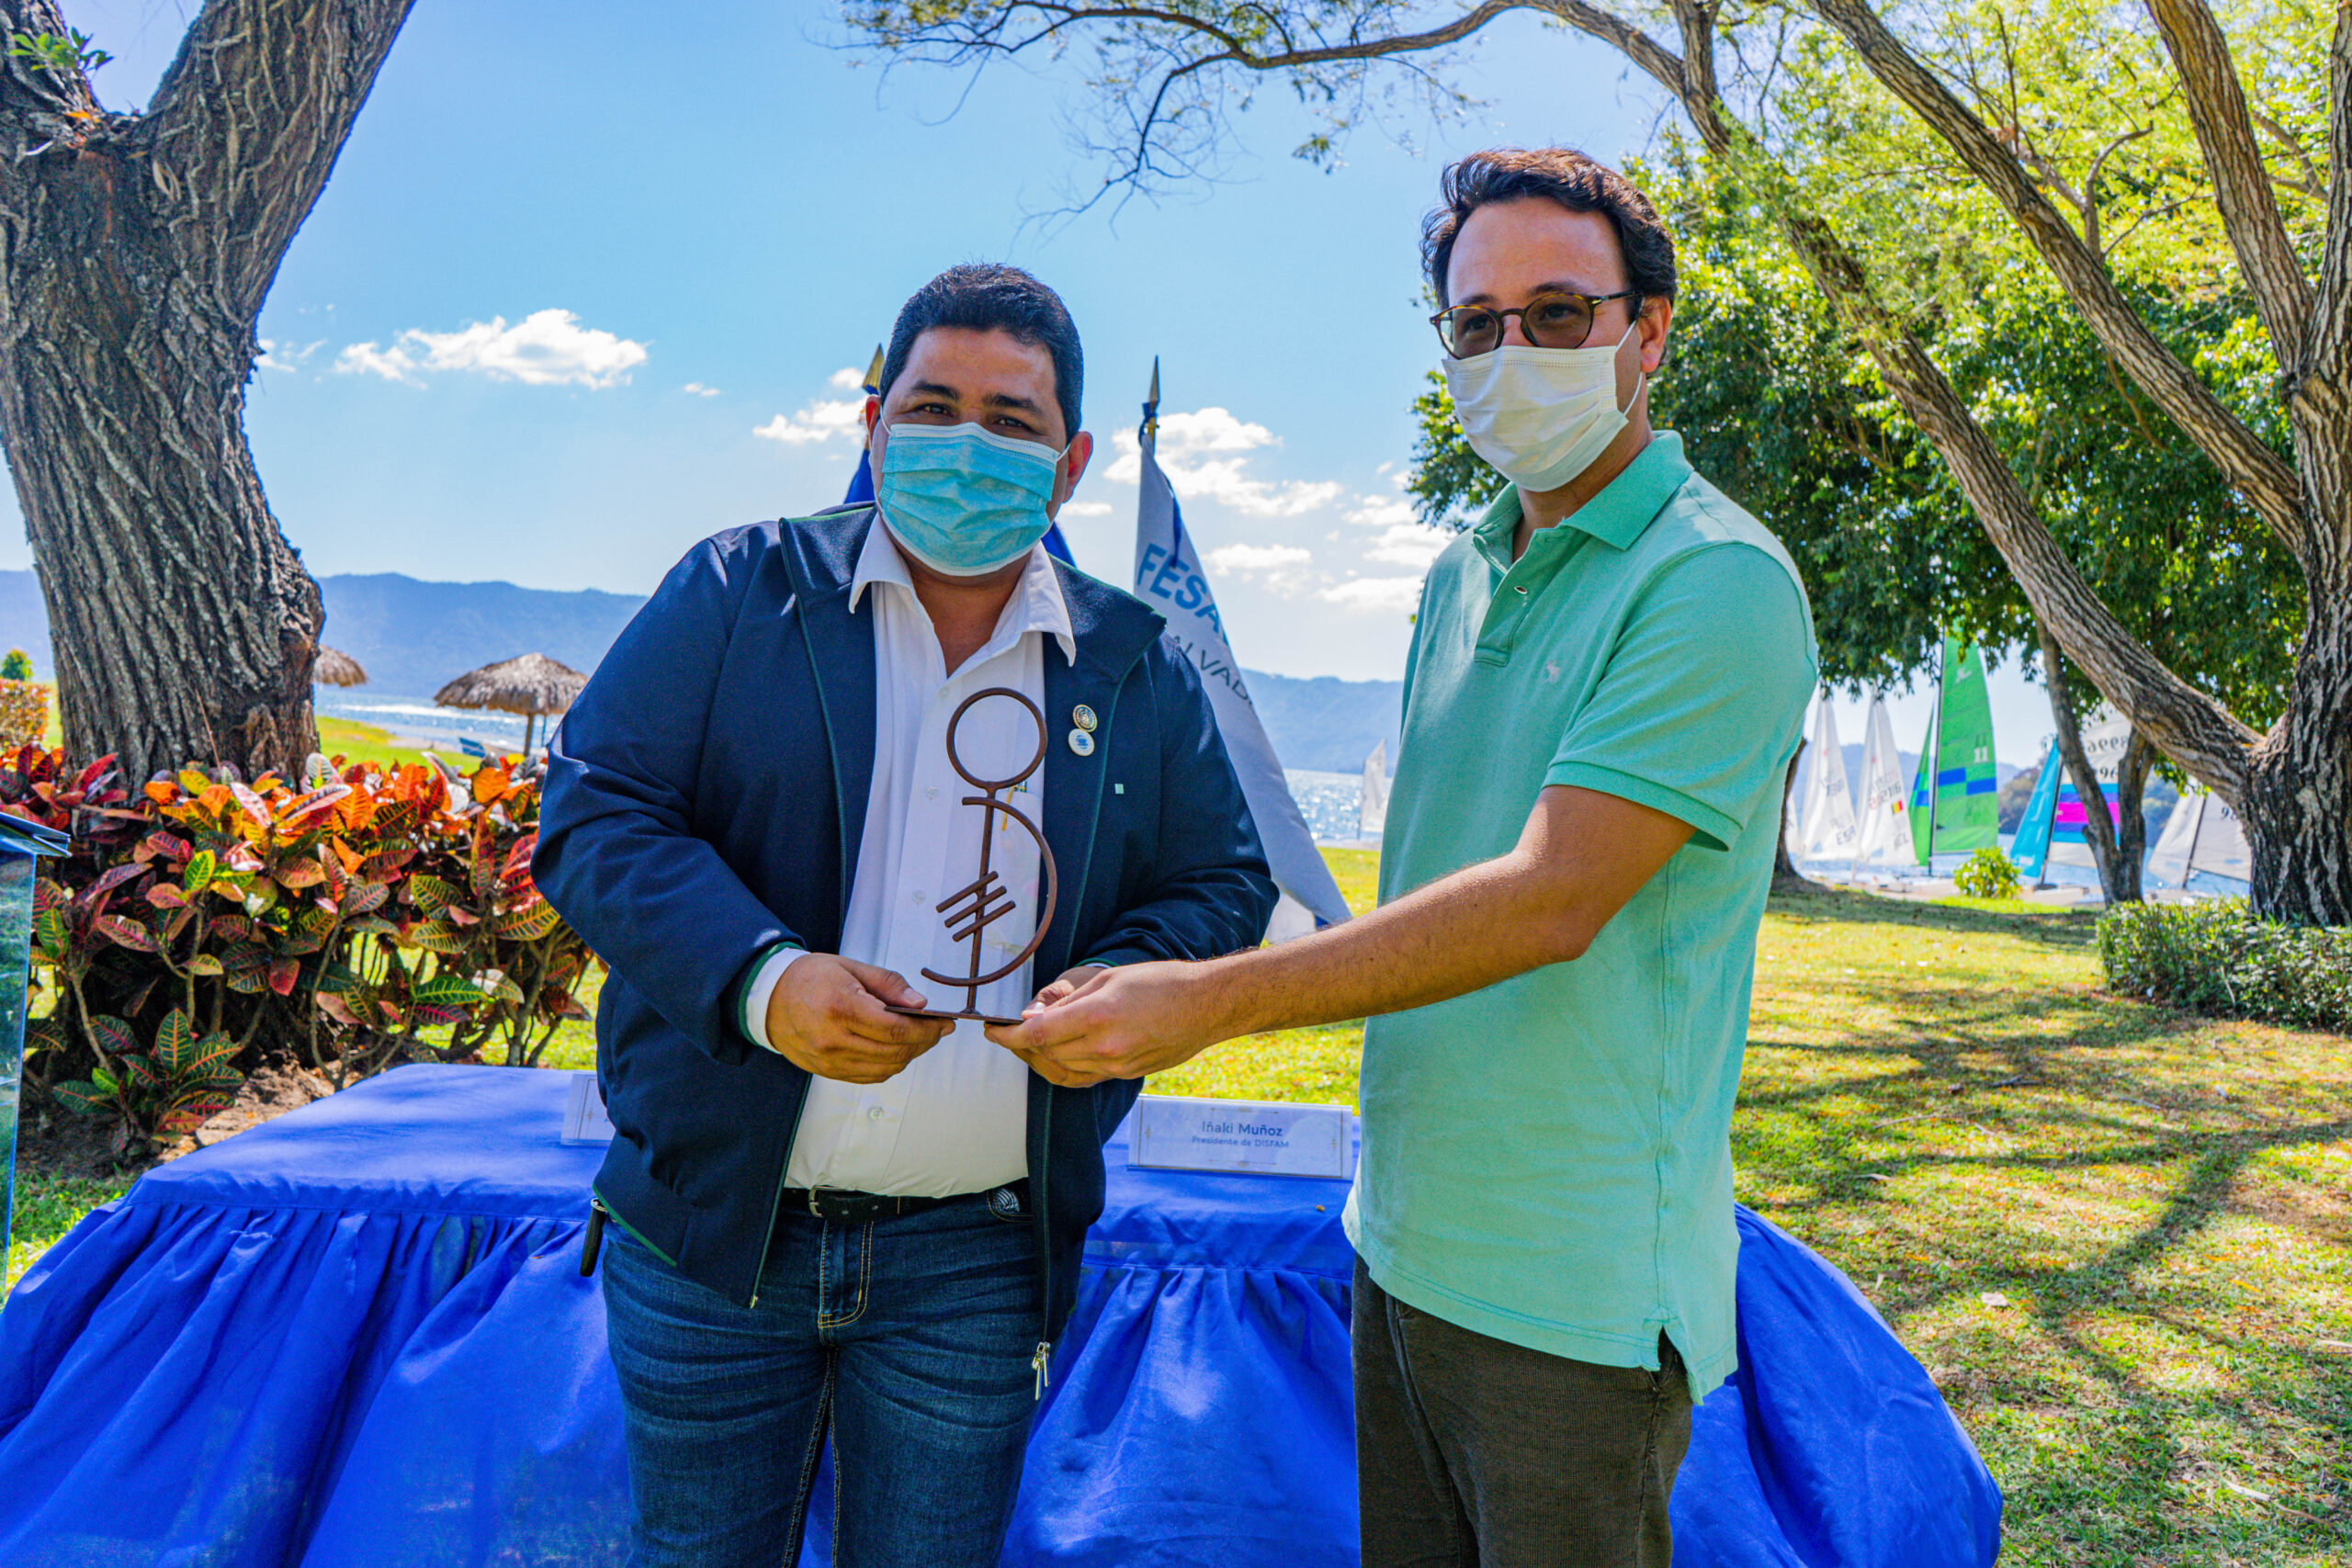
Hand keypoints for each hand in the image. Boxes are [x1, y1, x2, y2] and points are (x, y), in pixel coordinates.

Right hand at [763, 954, 951, 1083]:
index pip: (896, 1029)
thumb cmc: (809, 977)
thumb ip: (889, 985)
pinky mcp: (825, 1071)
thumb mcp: (851, 967)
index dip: (927, 1029)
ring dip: (908, 1055)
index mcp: (841, 1007)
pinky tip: (895, 1050)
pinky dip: (888, 1066)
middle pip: (894, 1052)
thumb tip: (920, 1005)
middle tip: (937, 1030)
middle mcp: (833, 1039)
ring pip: (885, 1068)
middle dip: (924, 1042)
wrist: (767, 997)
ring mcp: (828, 1060)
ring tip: (918, 1039)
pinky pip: (868, 1076)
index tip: (944, 1023)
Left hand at [985, 961, 1224, 1086]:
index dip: (1007, 1036)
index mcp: (1098, 1016)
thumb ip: (1067, 1001)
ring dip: (1039, 1059)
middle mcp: (1105, 1047)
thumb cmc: (1160, 982)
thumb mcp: (1108, 979)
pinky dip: (1062, 1070)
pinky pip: (1082, 1078)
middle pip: (1045, 1055)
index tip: (992, 1030)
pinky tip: (1054, 1057)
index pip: (1037, 1035)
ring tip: (1028, 1044)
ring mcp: (1116, 1066)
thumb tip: (1032, 1018)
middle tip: (1006, 1032)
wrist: (1205, 1006)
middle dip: (1020, 1046)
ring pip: (1061, 1070)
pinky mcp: (1125, 1075)